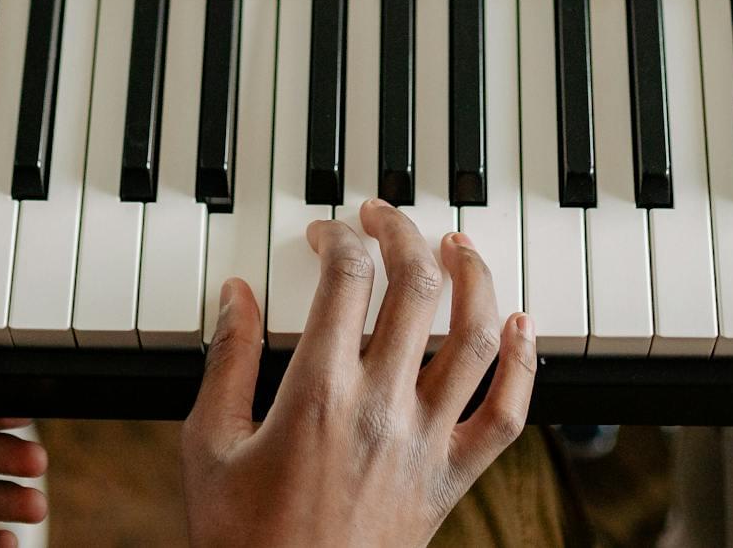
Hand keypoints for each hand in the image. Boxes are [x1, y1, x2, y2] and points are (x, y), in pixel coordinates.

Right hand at [182, 200, 536, 547]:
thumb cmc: (243, 543)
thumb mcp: (208, 448)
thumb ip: (226, 362)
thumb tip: (236, 294)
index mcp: (318, 395)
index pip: (347, 278)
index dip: (339, 238)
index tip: (326, 236)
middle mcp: (382, 409)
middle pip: (415, 288)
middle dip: (403, 233)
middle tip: (385, 217)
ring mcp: (426, 444)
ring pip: (474, 338)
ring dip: (473, 278)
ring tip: (455, 246)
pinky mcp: (452, 480)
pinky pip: (507, 415)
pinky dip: (524, 364)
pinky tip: (520, 324)